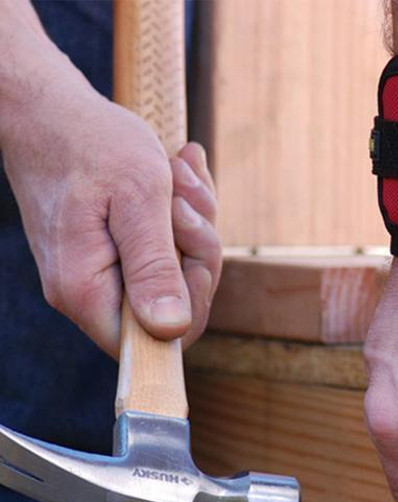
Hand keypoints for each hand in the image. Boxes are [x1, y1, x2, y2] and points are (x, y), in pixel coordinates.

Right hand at [2, 67, 220, 357]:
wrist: (50, 111)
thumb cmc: (91, 145)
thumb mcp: (138, 199)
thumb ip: (153, 268)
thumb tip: (170, 331)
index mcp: (88, 291)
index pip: (156, 342)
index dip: (192, 303)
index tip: (193, 249)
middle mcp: (90, 293)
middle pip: (173, 304)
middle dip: (196, 247)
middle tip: (185, 197)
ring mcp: (100, 273)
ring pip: (173, 272)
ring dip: (191, 222)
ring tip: (179, 172)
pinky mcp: (111, 253)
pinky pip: (163, 249)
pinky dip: (179, 214)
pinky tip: (178, 174)